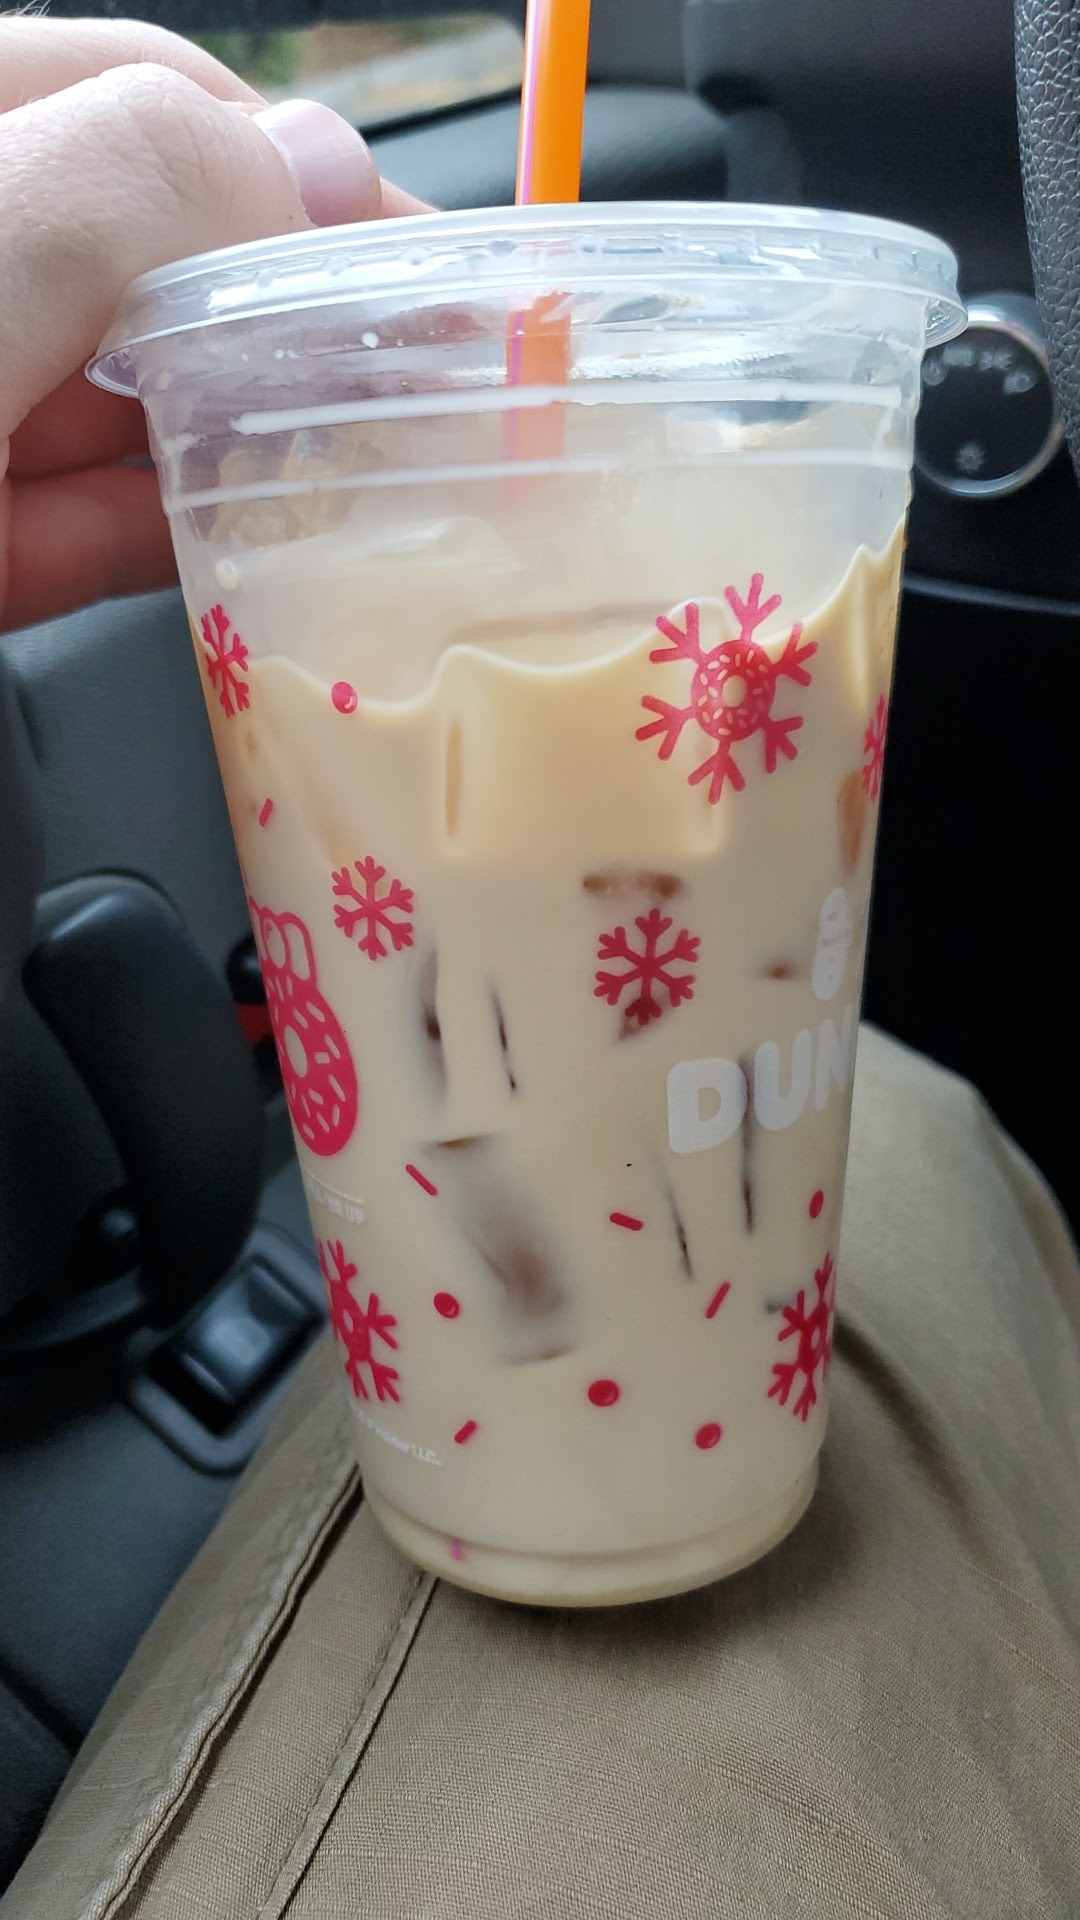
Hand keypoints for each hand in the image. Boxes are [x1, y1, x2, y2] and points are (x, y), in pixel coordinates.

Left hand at [0, 17, 426, 632]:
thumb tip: (321, 173)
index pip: (173, 106)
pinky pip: (101, 529)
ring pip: (145, 401)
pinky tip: (282, 559)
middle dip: (308, 315)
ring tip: (400, 472)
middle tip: (445, 382)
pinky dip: (198, 544)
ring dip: (270, 436)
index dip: (318, 178)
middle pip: (176, 261)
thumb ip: (151, 178)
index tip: (444, 268)